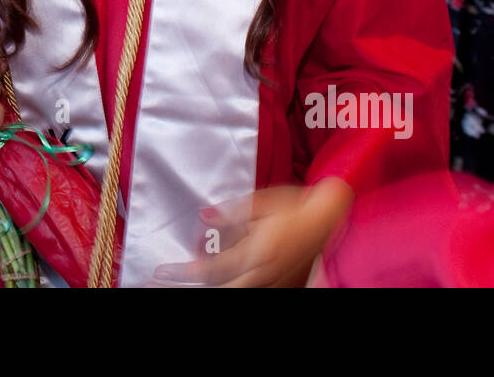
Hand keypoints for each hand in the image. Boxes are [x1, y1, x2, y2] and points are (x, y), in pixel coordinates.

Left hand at [151, 177, 353, 286]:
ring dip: (211, 286)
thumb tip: (203, 218)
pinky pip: (252, 288)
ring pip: (236, 290)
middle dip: (191, 285)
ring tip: (188, 279)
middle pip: (220, 287)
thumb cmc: (296, 205)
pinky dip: (230, 284)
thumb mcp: (261, 202)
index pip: (212, 268)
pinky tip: (217, 278)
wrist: (329, 217)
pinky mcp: (282, 283)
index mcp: (258, 251)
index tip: (163, 270)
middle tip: (165, 280)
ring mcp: (274, 281)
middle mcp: (264, 272)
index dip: (184, 272)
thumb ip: (230, 213)